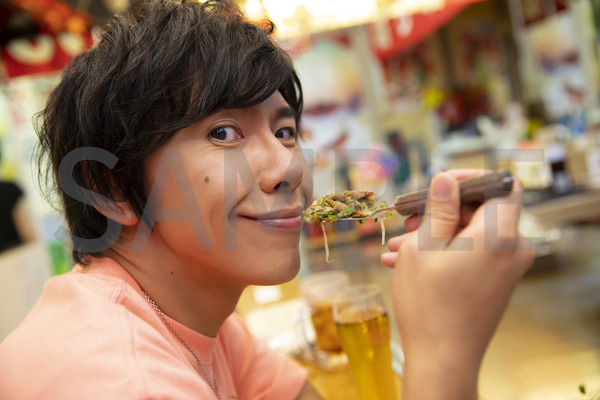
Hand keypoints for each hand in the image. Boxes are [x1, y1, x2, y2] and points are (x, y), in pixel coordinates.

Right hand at [381, 170, 533, 399]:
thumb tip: (446, 178)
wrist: (443, 361)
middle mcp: (512, 249)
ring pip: (472, 233)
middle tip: (408, 220)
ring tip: (399, 246)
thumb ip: (439, 208)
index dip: (470, 178)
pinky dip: (445, 252)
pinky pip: (473, 253)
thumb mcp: (424, 248)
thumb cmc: (430, 306)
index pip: (501, 184)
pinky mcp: (497, 281)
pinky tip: (407, 261)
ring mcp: (507, 268)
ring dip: (436, 233)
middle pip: (482, 208)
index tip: (439, 184)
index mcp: (498, 235)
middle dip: (442, 210)